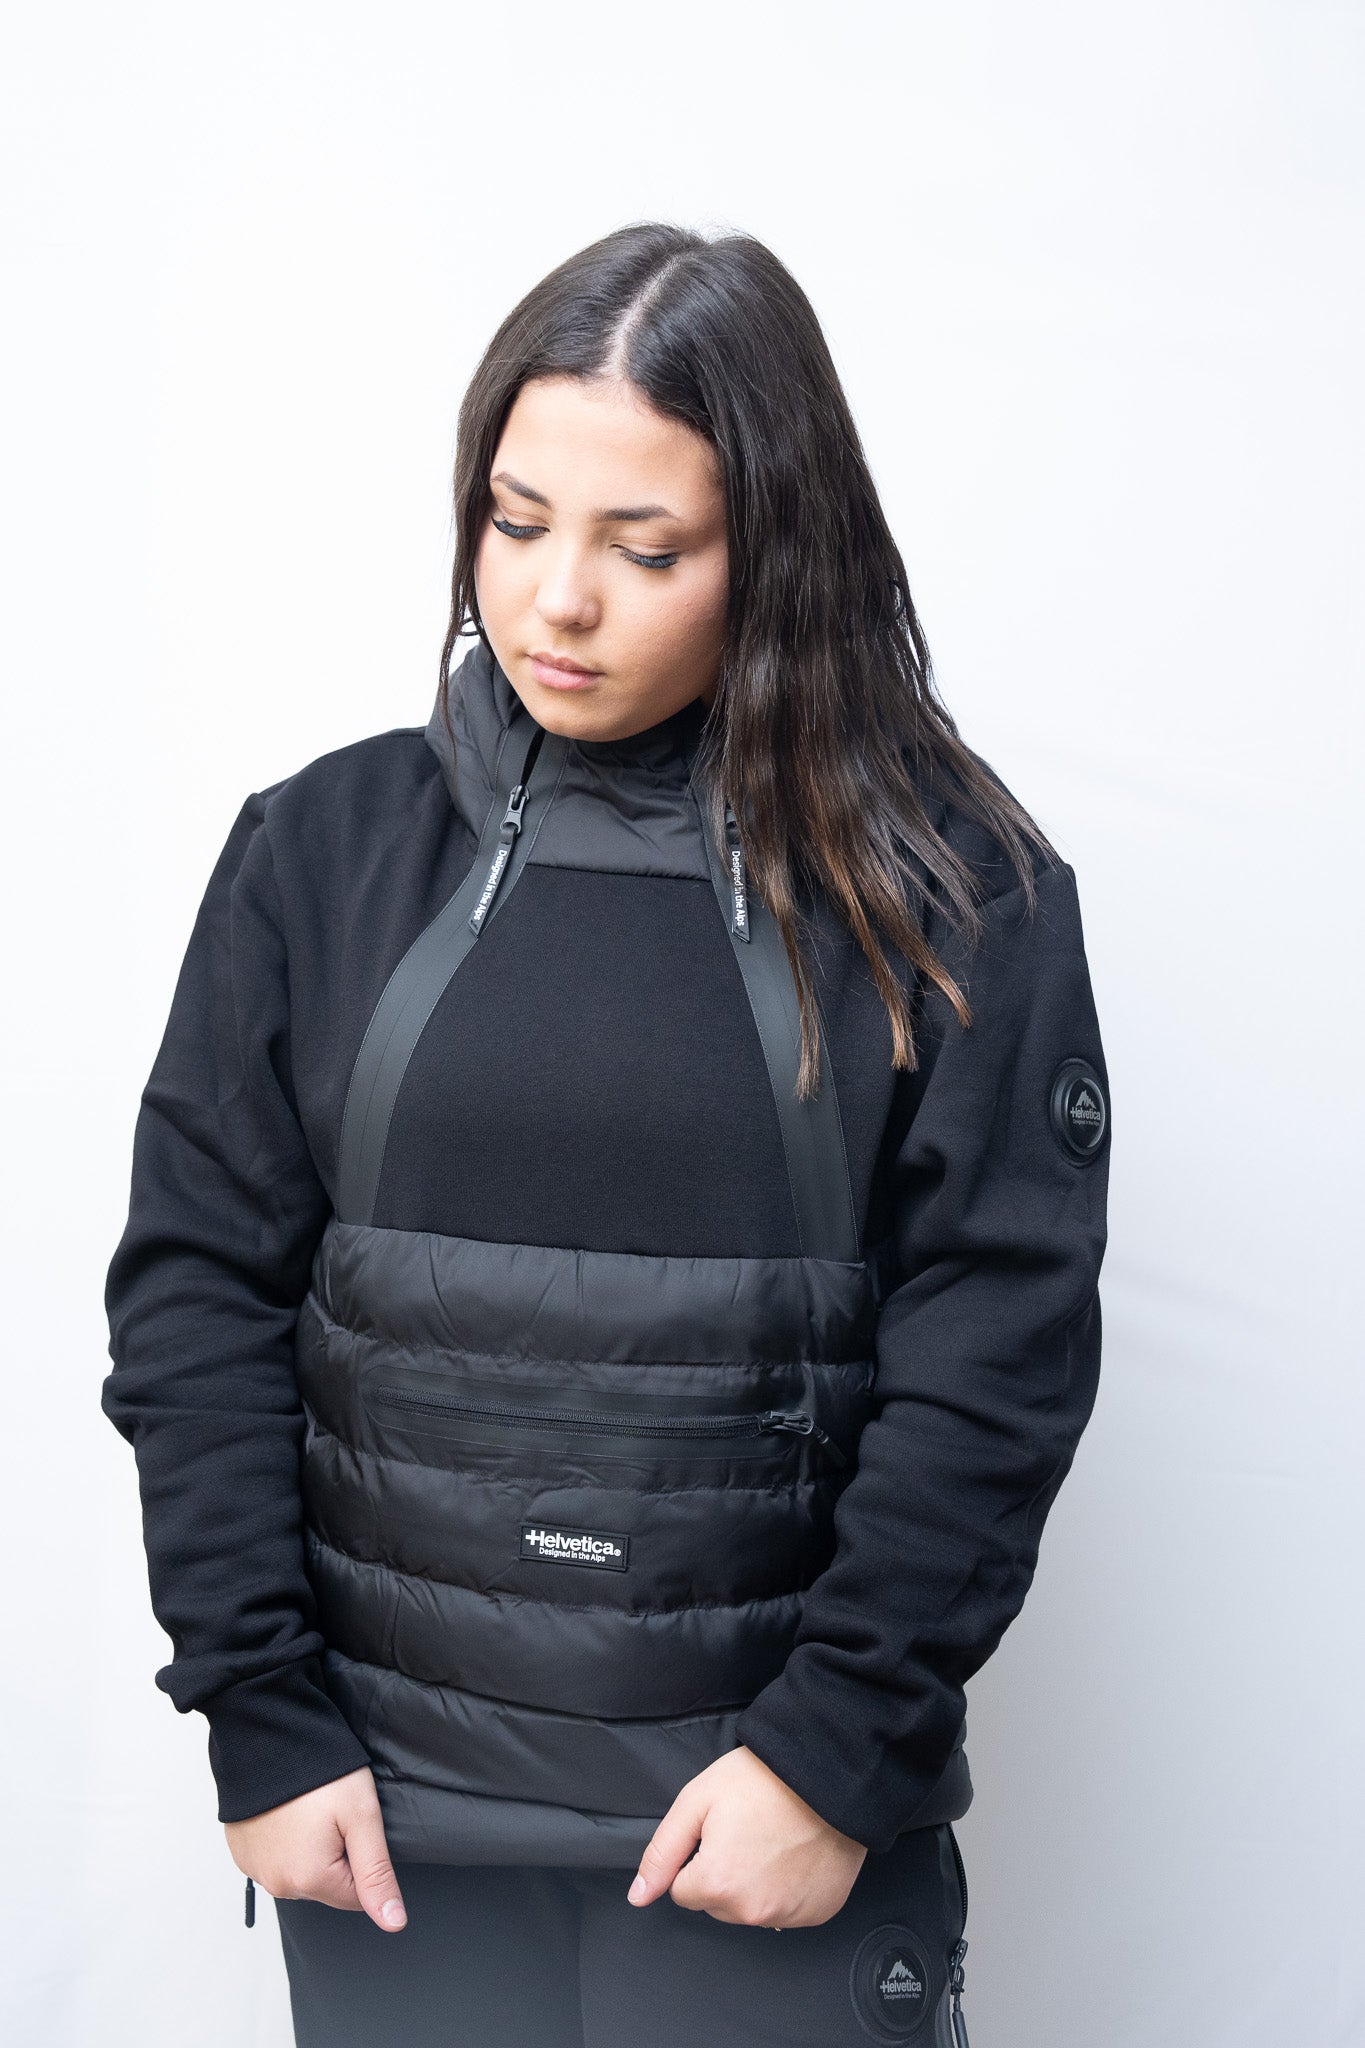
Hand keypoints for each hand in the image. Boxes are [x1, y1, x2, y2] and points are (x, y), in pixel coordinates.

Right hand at [224, 1765, 406, 1930]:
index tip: (353, 1826)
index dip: (362, 1859)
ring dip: (309, 1849)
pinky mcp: (242, 1853)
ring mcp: (255, 1870)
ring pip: (301, 1873)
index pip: (355, 1896)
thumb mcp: (362, 1817)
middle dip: (336, 1855)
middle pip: (327, 1886)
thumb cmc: (320, 1772)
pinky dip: (285, 1842)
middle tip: (331, 1812)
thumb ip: (377, 1874)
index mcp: (310, 1880)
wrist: (269, 1737)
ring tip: (309, 1809)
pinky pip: (275, 1860)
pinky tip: (287, 1813)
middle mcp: (278, 1885)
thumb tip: (394, 1923)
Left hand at [626, 1745, 866, 1927]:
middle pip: (718, 1904)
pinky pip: (787, 1910)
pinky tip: (796, 1855)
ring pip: (751, 1909)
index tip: (720, 1831)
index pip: (684, 1891)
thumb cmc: (764, 1779)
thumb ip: (662, 1853)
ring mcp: (789, 1915)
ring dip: (755, 1883)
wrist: (828, 1772)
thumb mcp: (697, 1800)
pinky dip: (788, 1889)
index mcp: (717, 1884)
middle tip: (747, 1831)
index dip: (698, 1857)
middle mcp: (752, 1911)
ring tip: (773, 1839)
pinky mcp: (818, 1912)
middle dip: (724, 1874)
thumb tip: (638, 1896)